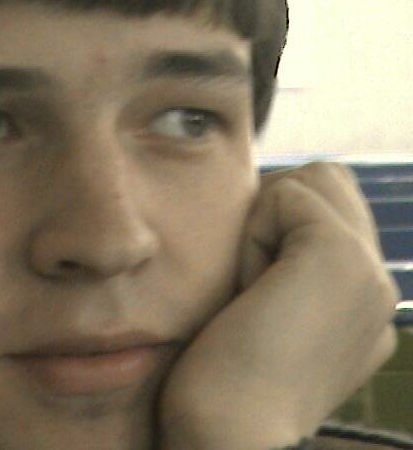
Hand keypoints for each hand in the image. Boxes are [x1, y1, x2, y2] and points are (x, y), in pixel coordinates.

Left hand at [158, 162, 399, 449]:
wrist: (227, 438)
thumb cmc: (224, 382)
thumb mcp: (270, 317)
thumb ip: (292, 268)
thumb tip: (278, 206)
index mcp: (366, 303)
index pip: (335, 206)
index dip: (280, 225)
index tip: (256, 290)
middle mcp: (380, 286)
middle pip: (327, 180)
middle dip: (278, 213)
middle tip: (254, 282)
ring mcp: (369, 270)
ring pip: (310, 179)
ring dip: (266, 222)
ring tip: (254, 287)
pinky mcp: (338, 258)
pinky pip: (285, 196)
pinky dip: (254, 234)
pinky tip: (249, 290)